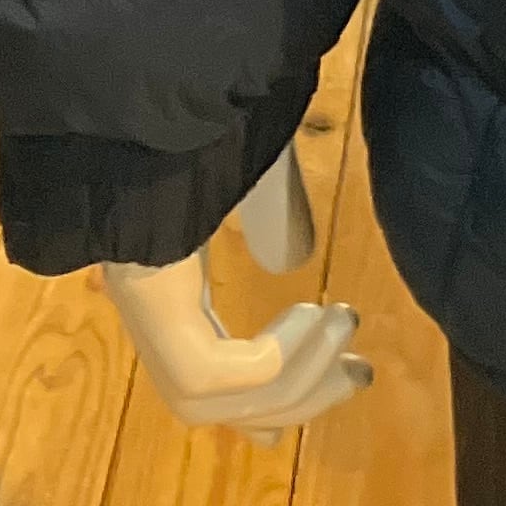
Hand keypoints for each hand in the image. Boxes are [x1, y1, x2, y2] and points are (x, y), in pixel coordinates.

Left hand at [100, 146, 370, 441]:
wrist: (154, 99)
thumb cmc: (198, 122)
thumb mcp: (248, 171)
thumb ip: (270, 212)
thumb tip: (293, 259)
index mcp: (164, 292)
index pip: (205, 380)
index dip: (264, 398)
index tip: (326, 381)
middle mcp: (149, 316)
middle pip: (217, 406)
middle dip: (297, 397)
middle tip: (360, 372)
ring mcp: (145, 316)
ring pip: (215, 402)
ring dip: (293, 381)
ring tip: (342, 325)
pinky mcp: (152, 310)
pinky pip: (217, 373)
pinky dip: (271, 359)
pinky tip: (307, 313)